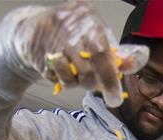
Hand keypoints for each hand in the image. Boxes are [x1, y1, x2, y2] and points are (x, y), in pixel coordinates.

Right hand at [0, 2, 147, 106]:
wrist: (28, 28)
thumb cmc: (69, 33)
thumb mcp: (93, 35)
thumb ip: (113, 52)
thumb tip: (133, 64)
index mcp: (89, 17)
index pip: (102, 52)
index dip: (110, 78)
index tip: (114, 99)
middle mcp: (70, 24)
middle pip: (88, 69)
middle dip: (93, 83)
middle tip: (91, 83)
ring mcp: (52, 38)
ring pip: (73, 77)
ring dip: (75, 82)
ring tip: (72, 72)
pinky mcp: (38, 52)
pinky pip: (56, 77)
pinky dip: (60, 79)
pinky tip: (58, 68)